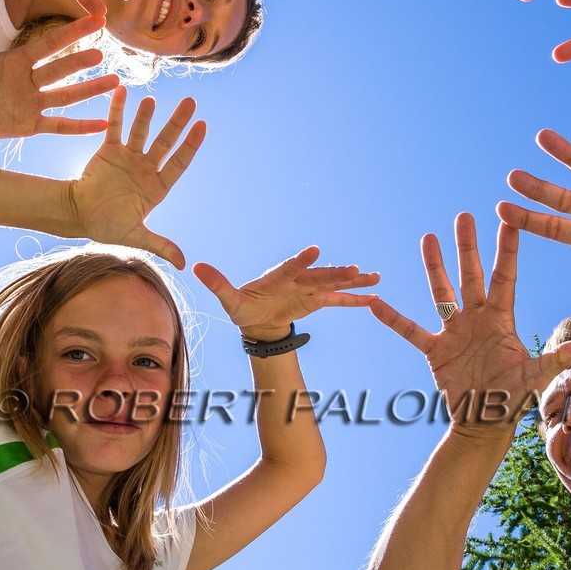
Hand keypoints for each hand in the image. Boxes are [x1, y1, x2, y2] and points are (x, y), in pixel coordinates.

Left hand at [0, 0, 118, 143]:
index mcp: (20, 61)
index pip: (49, 44)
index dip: (71, 32)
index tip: (96, 19)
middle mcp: (33, 81)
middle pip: (59, 70)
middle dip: (79, 62)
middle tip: (100, 53)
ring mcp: (35, 104)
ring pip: (66, 96)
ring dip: (90, 90)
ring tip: (115, 81)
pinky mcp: (33, 125)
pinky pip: (59, 125)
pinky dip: (80, 127)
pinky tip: (103, 126)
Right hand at [70, 89, 206, 267]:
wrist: (80, 216)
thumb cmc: (109, 227)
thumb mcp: (136, 237)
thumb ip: (160, 245)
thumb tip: (184, 263)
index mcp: (157, 187)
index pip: (179, 162)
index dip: (191, 146)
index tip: (202, 126)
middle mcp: (146, 168)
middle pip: (166, 142)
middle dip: (178, 122)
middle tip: (191, 101)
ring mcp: (128, 157)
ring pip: (141, 132)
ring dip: (146, 116)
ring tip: (153, 99)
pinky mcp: (108, 150)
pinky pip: (114, 127)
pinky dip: (118, 111)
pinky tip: (123, 92)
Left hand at [194, 246, 379, 343]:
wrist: (257, 319)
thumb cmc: (243, 307)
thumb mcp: (229, 300)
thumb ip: (217, 283)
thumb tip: (195, 267)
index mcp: (276, 277)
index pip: (289, 268)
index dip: (300, 260)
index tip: (314, 250)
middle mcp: (297, 279)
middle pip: (319, 275)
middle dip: (336, 272)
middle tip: (355, 269)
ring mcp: (309, 289)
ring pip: (334, 284)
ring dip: (353, 281)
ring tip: (375, 277)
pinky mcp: (317, 300)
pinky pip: (338, 301)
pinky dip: (355, 300)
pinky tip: (374, 298)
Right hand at [369, 214, 570, 434]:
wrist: (485, 424)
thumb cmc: (513, 398)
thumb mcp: (537, 376)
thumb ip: (559, 359)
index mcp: (502, 320)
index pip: (504, 277)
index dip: (506, 249)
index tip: (509, 219)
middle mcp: (477, 319)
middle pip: (471, 275)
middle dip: (467, 246)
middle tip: (463, 215)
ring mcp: (454, 332)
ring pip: (442, 292)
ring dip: (434, 267)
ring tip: (427, 237)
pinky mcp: (435, 351)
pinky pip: (411, 331)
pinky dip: (394, 319)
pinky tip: (375, 303)